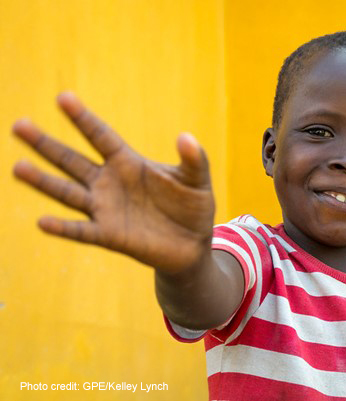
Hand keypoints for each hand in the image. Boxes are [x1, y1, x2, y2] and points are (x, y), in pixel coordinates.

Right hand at [13, 92, 214, 273]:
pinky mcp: (109, 236)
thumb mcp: (197, 180)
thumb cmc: (192, 206)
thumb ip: (194, 159)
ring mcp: (106, 209)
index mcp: (128, 163)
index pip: (101, 136)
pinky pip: (82, 231)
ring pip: (69, 193)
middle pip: (72, 160)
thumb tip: (186, 137)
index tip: (62, 98)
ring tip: (18, 167)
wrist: (192, 244)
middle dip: (46, 144)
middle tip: (18, 125)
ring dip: (44, 182)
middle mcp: (110, 183)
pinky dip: (64, 228)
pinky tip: (43, 222)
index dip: (83, 118)